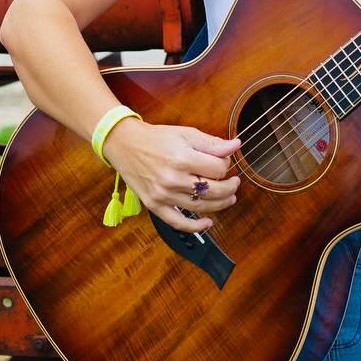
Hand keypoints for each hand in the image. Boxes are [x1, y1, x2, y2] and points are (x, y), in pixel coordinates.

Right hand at [101, 119, 240, 232]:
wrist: (124, 144)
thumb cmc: (156, 138)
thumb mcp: (186, 133)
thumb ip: (211, 143)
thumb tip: (236, 146)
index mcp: (183, 158)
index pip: (218, 169)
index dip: (226, 166)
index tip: (224, 162)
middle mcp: (173, 179)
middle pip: (213, 191)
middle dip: (230, 187)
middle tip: (234, 183)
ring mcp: (163, 195)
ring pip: (201, 207)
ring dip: (220, 205)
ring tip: (229, 198)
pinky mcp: (154, 205)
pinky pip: (178, 222)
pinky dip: (195, 226)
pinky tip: (208, 223)